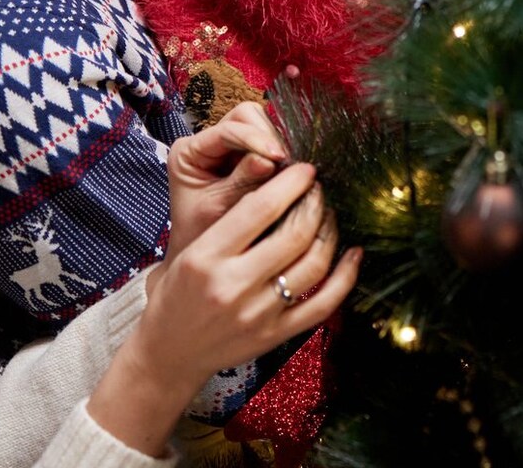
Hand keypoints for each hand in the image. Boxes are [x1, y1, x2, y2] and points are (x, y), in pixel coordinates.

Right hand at [89, 162, 359, 453]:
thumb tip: (279, 187)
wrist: (168, 352)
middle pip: (295, 234)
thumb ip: (231, 223)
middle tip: (318, 189)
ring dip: (330, 233)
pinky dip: (346, 277)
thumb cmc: (178, 293)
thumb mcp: (191, 251)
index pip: (260, 209)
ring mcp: (257, 314)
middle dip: (315, 203)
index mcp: (206, 257)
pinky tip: (353, 254)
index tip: (305, 169)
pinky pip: (323, 305)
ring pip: (314, 265)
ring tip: (328, 215)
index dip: (291, 183)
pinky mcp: (274, 336)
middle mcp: (233, 286)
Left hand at [167, 101, 287, 253]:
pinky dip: (282, 155)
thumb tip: (272, 160)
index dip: (256, 139)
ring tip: (290, 169)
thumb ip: (242, 182)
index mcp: (188, 151)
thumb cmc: (201, 236)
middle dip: (269, 136)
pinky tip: (290, 172)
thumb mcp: (218, 209)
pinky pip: (270, 143)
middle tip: (288, 162)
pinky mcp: (247, 157)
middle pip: (247, 116)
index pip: (227, 129)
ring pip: (263, 125)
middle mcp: (207, 142)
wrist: (200, 265)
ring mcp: (229, 147)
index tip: (278, 158)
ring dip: (278, 144)